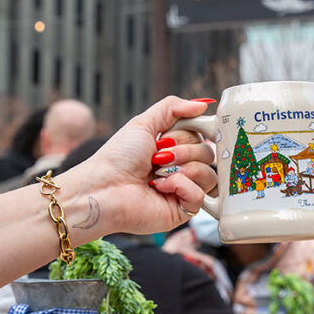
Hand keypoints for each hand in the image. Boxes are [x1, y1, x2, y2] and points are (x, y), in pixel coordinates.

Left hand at [58, 97, 217, 239]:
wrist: (104, 187)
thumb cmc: (118, 158)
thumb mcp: (142, 124)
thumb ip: (172, 108)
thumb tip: (203, 104)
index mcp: (174, 149)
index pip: (202, 136)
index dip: (192, 133)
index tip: (175, 134)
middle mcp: (181, 169)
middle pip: (208, 154)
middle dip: (183, 151)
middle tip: (158, 156)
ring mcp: (184, 190)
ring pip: (209, 174)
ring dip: (183, 168)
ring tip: (158, 173)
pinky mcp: (183, 210)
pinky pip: (200, 194)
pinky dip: (180, 186)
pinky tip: (159, 187)